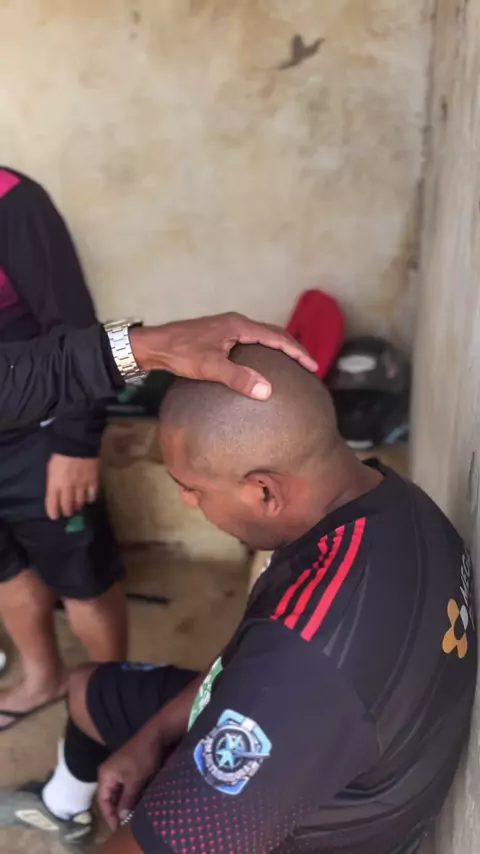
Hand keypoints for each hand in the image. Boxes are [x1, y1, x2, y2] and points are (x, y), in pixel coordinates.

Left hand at [45, 454, 99, 519]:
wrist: (78, 441)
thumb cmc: (61, 452)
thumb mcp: (51, 466)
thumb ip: (54, 480)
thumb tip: (57, 490)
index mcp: (54, 483)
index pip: (52, 504)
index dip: (53, 512)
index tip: (55, 516)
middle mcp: (67, 487)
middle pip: (67, 505)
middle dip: (67, 511)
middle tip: (68, 512)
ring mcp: (81, 484)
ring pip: (80, 502)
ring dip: (78, 505)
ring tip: (78, 505)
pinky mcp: (93, 480)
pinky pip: (92, 495)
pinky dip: (90, 499)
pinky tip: (88, 498)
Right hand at [97, 737, 161, 832]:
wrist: (156, 735)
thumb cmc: (143, 757)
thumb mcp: (135, 780)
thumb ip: (127, 799)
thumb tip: (122, 817)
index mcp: (105, 775)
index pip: (103, 801)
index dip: (109, 816)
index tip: (117, 829)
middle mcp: (108, 773)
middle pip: (109, 797)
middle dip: (116, 811)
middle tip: (124, 826)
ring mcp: (118, 770)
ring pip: (118, 793)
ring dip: (124, 804)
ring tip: (131, 818)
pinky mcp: (127, 769)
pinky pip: (125, 787)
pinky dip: (130, 796)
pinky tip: (136, 804)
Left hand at [129, 312, 316, 399]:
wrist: (154, 345)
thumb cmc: (180, 353)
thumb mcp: (210, 367)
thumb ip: (239, 378)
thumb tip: (267, 391)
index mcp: (239, 326)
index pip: (277, 337)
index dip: (297, 351)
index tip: (312, 366)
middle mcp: (235, 323)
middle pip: (273, 333)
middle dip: (292, 348)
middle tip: (307, 365)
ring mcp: (227, 327)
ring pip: (261, 336)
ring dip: (278, 348)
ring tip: (290, 364)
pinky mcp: (218, 335)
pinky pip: (249, 341)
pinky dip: (262, 350)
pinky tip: (259, 365)